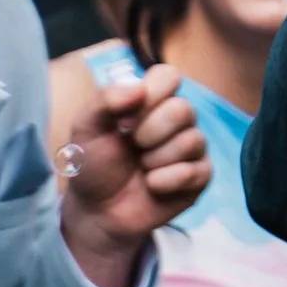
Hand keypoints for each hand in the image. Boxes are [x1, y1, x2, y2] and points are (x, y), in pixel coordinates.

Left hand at [57, 62, 210, 286]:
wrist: (99, 210)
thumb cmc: (94, 165)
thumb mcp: (85, 129)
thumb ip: (104, 101)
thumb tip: (138, 88)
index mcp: (151, 102)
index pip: (169, 76)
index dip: (153, 92)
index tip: (130, 112)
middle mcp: (177, 121)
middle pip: (184, 109)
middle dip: (150, 132)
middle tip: (132, 146)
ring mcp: (192, 148)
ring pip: (192, 141)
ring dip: (155, 160)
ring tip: (141, 169)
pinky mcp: (201, 177)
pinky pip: (195, 171)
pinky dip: (166, 181)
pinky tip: (153, 186)